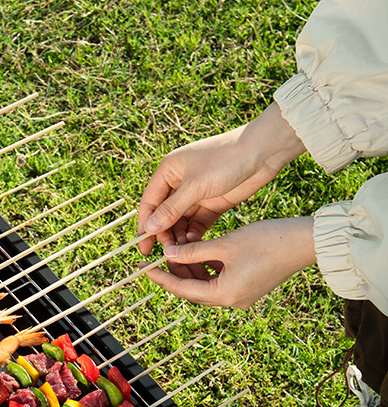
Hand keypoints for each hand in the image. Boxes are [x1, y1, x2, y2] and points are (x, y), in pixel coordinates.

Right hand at [138, 104, 305, 258]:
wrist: (263, 151)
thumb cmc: (226, 160)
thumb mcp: (195, 186)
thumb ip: (171, 209)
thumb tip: (148, 228)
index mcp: (168, 171)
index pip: (149, 203)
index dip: (144, 225)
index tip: (143, 248)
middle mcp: (179, 182)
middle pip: (164, 214)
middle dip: (164, 234)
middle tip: (166, 254)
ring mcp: (196, 193)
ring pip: (180, 221)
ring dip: (179, 236)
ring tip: (182, 251)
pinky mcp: (213, 203)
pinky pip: (197, 223)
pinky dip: (194, 234)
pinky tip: (194, 245)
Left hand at [142, 217, 316, 307]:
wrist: (306, 242)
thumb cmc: (268, 241)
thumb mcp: (225, 244)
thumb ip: (194, 251)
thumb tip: (168, 254)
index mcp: (224, 294)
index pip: (182, 289)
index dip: (161, 277)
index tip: (144, 268)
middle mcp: (231, 300)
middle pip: (192, 290)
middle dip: (175, 272)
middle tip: (160, 256)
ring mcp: (241, 296)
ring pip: (205, 285)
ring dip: (191, 269)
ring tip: (179, 249)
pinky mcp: (248, 287)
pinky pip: (219, 280)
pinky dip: (207, 268)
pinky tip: (199, 251)